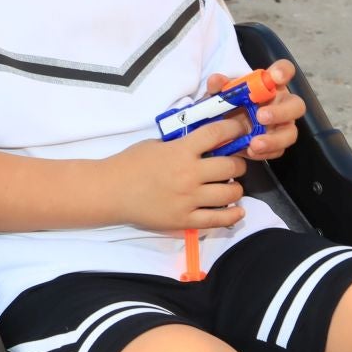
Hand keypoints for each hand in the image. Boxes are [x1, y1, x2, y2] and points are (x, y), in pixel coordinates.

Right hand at [105, 117, 252, 232]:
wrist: (111, 191)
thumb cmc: (131, 163)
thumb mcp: (157, 144)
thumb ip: (182, 144)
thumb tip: (205, 143)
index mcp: (181, 151)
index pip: (217, 134)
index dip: (234, 130)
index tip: (240, 131)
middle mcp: (189, 174)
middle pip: (230, 166)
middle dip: (238, 163)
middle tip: (235, 163)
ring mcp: (189, 199)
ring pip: (229, 193)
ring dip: (236, 188)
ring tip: (231, 186)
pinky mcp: (185, 220)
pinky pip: (218, 219)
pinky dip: (232, 215)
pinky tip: (237, 211)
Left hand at [212, 60, 303, 161]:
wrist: (222, 128)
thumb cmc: (228, 104)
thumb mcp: (220, 94)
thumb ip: (219, 86)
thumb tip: (216, 80)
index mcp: (270, 85)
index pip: (284, 70)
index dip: (284, 71)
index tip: (275, 76)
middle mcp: (281, 104)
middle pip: (296, 105)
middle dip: (281, 112)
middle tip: (260, 116)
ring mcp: (282, 126)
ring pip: (290, 132)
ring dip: (274, 139)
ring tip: (255, 143)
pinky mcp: (277, 144)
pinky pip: (278, 150)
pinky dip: (265, 152)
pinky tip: (251, 152)